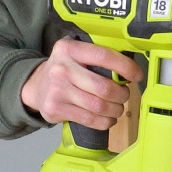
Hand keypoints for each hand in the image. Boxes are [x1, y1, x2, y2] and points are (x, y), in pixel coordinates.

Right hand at [20, 39, 140, 128]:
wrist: (35, 86)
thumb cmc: (64, 69)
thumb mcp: (75, 54)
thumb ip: (96, 57)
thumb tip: (129, 68)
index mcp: (69, 49)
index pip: (103, 56)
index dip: (125, 67)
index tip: (136, 75)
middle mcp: (61, 68)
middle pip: (104, 87)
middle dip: (122, 94)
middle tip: (124, 95)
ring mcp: (57, 90)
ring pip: (99, 106)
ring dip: (115, 110)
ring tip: (117, 107)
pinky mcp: (55, 109)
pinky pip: (90, 119)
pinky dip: (105, 122)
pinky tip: (107, 118)